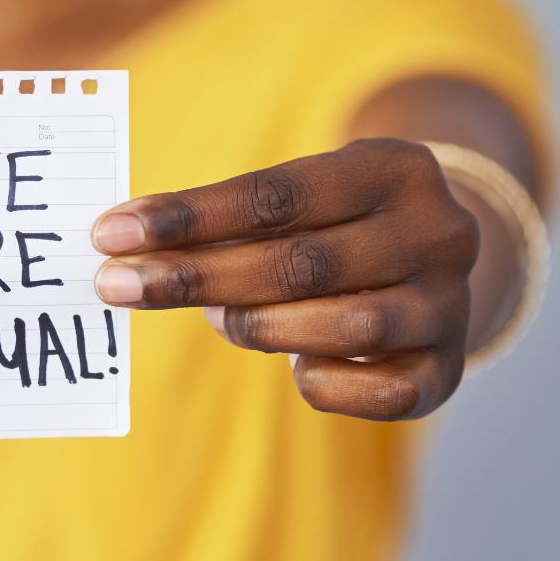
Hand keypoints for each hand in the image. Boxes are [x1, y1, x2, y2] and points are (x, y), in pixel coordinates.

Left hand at [90, 138, 479, 420]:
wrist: (440, 263)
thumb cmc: (339, 225)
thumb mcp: (304, 198)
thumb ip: (232, 221)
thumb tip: (129, 250)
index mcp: (395, 167)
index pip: (275, 194)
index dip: (187, 218)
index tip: (111, 234)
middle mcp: (437, 232)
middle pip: (299, 263)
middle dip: (194, 278)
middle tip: (117, 287)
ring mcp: (448, 305)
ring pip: (343, 326)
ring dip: (257, 327)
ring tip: (217, 319)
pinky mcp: (447, 372)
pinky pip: (375, 393)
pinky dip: (319, 382)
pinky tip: (295, 365)